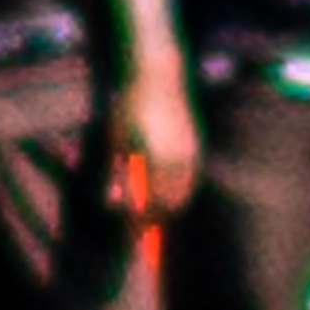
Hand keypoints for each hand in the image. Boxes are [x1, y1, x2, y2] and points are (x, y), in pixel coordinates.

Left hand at [119, 63, 193, 220]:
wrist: (159, 76)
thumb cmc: (130, 106)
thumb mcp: (116, 139)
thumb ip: (116, 173)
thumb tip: (112, 203)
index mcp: (159, 160)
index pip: (154, 204)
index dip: (143, 221)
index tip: (131, 233)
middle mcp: (181, 160)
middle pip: (173, 203)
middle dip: (158, 217)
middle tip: (142, 227)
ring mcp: (193, 153)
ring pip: (185, 192)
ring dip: (169, 204)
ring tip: (153, 209)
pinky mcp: (198, 146)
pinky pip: (191, 178)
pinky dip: (179, 189)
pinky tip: (165, 187)